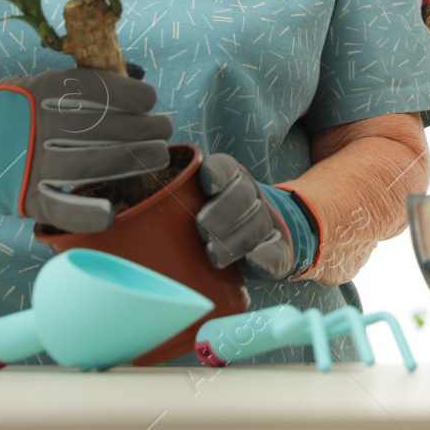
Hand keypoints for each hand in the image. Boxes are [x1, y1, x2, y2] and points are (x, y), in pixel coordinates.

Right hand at [0, 65, 171, 232]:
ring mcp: (31, 164)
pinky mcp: (25, 198)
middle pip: (105, 128)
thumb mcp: (37, 85)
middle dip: (144, 128)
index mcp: (42, 91)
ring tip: (158, 155)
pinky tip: (112, 213)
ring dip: (134, 160)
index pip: (100, 90)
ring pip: (93, 164)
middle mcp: (38, 126)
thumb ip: (85, 80)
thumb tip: (138, 75)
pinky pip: (61, 208)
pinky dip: (87, 213)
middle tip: (164, 129)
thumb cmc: (8, 112)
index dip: (134, 96)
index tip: (150, 101)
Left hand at [194, 153, 317, 280]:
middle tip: (202, 225)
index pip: (227, 171)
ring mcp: (271, 228)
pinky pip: (276, 255)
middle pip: (241, 198)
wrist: (293, 237)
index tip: (209, 182)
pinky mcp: (282, 254)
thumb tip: (135, 199)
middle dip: (221, 211)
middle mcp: (254, 202)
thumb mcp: (215, 207)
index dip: (218, 173)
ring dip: (235, 239)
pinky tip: (255, 259)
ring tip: (214, 254)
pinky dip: (265, 258)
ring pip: (256, 226)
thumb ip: (191, 204)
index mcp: (236, 185)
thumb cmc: (233, 225)